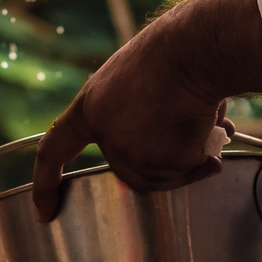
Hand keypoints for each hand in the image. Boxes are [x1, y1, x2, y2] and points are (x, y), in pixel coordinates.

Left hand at [32, 10, 234, 221]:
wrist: (192, 49)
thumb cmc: (172, 56)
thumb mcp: (136, 82)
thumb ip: (137, 116)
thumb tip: (177, 147)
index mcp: (89, 108)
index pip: (55, 149)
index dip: (46, 182)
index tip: (43, 212)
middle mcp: (104, 134)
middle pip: (128, 169)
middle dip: (162, 159)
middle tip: (189, 137)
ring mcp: (129, 151)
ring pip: (162, 173)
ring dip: (190, 156)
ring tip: (207, 122)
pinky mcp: (158, 161)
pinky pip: (187, 169)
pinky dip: (205, 156)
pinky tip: (218, 130)